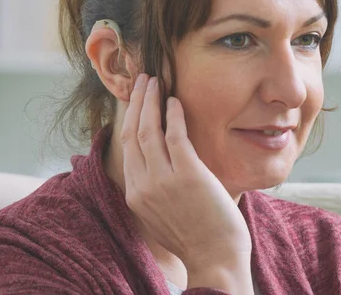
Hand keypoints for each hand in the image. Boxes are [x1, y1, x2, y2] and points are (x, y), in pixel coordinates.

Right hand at [121, 74, 252, 289]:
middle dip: (135, 102)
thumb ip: (152, 188)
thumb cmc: (195, 237)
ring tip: (154, 81)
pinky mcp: (188, 174)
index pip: (126, 147)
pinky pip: (175, 135)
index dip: (129, 119)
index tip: (134, 101)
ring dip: (150, 101)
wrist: (214, 259)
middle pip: (132, 133)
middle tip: (141, 80)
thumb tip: (156, 162)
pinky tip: (174, 100)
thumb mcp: (160, 214)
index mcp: (134, 194)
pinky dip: (173, 114)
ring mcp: (164, 180)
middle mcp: (143, 185)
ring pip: (148, 129)